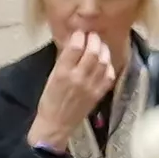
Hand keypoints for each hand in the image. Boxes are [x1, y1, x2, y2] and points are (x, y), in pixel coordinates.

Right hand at [31, 31, 120, 149]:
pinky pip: (109, 76)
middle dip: (94, 40)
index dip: (80, 36)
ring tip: (100, 46)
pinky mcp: (99, 94)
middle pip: (93, 51)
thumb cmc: (49, 101)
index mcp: (62, 73)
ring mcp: (91, 86)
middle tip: (92, 36)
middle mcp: (78, 78)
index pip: (75, 47)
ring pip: (103, 61)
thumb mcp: (51, 78)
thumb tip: (74, 44)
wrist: (55, 125)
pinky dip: (109, 66)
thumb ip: (64, 62)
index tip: (80, 33)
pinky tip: (105, 63)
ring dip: (103, 50)